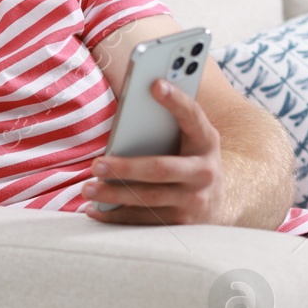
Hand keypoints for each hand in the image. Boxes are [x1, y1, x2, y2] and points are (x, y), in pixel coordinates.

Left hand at [82, 79, 229, 225]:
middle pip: (162, 169)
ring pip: (149, 199)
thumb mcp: (191, 137)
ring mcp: (195, 201)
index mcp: (207, 141)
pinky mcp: (182, 223)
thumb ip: (168, 122)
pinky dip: (116, 216)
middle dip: (127, 168)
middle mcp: (205, 172)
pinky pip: (145, 221)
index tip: (155, 83)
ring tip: (87, 188)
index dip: (176, 100)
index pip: (192, 116)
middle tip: (96, 164)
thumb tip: (131, 109)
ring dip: (115, 194)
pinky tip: (94, 210)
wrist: (219, 200)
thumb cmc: (190, 157)